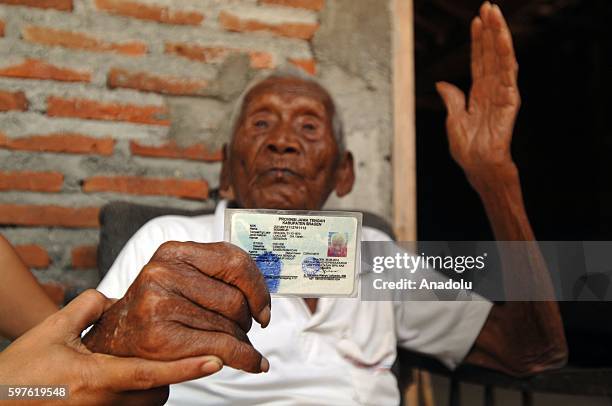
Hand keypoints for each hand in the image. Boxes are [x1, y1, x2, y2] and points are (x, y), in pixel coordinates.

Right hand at [0, 290, 222, 405]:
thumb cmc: (18, 371)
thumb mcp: (50, 331)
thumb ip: (85, 307)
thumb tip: (110, 298)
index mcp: (95, 377)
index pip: (151, 372)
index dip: (186, 366)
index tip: (218, 359)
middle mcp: (103, 404)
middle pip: (158, 392)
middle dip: (169, 374)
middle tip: (165, 353)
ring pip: (147, 405)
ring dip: (153, 387)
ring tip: (138, 367)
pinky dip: (136, 397)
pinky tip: (122, 382)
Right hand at [83, 241, 270, 372]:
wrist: (115, 339)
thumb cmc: (158, 308)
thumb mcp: (181, 277)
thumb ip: (216, 274)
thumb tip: (263, 297)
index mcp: (173, 252)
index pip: (234, 261)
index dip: (258, 288)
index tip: (264, 308)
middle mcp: (162, 273)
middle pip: (234, 299)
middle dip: (247, 319)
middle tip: (244, 328)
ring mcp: (158, 305)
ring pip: (229, 326)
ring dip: (242, 340)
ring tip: (235, 344)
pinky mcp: (159, 338)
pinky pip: (222, 349)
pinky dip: (245, 358)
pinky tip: (253, 363)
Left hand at [436, 2, 519, 188]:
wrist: (478, 167)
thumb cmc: (468, 150)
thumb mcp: (453, 121)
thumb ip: (452, 100)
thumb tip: (441, 84)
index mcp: (478, 94)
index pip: (478, 61)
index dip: (477, 41)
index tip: (476, 20)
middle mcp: (491, 89)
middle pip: (489, 54)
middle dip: (489, 30)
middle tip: (488, 6)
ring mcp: (502, 93)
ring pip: (500, 58)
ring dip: (498, 35)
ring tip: (495, 13)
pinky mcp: (509, 100)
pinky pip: (507, 73)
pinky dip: (505, 54)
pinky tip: (502, 38)